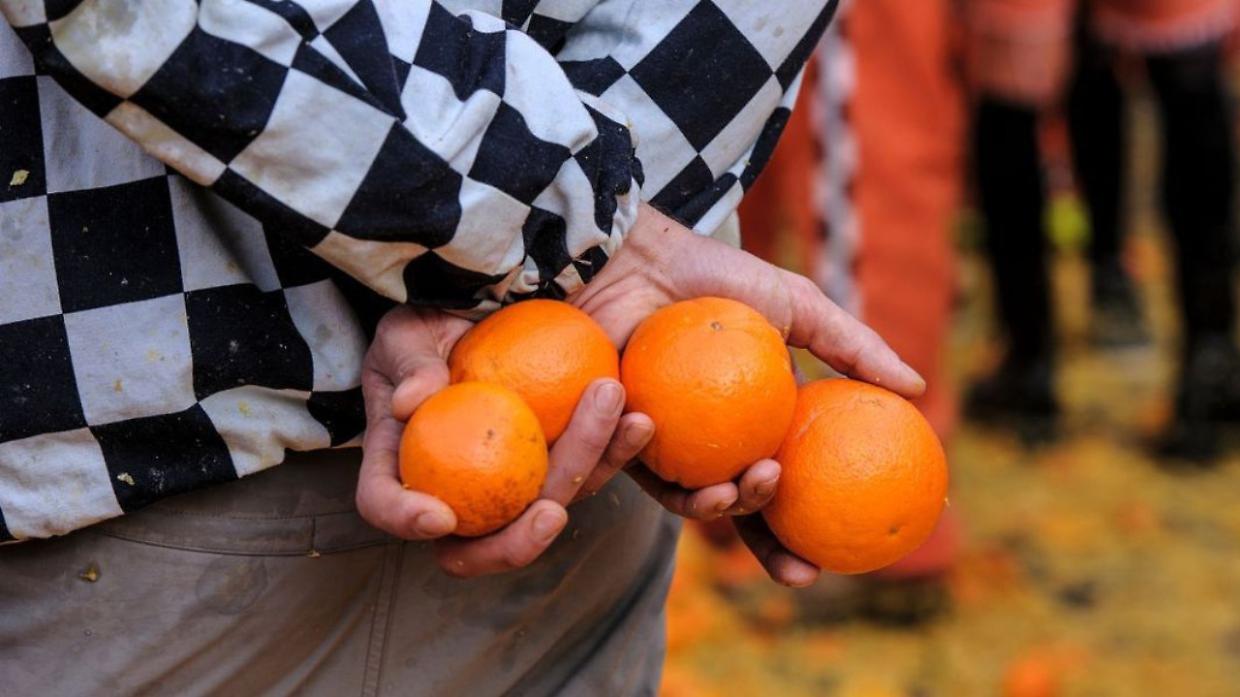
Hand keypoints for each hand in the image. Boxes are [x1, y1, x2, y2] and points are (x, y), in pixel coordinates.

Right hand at [356, 305, 653, 577]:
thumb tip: (409, 404)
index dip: (405, 520)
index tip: (440, 516)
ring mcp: (516, 482)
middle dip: (519, 543)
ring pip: (551, 504)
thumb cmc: (427, 317)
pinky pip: (593, 467)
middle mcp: (460, 490)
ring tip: (610, 428)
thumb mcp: (408, 330)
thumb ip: (409, 362)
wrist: (484, 305)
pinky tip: (640, 420)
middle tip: (550, 512)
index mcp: (405, 463)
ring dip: (585, 473)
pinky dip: (618, 449)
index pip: (386, 504)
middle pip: (480, 543)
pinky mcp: (562, 460)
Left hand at [568, 204, 924, 586]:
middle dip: (769, 552)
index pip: (783, 492)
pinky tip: (653, 431)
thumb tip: (917, 390)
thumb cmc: (715, 278)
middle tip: (799, 567)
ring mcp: (660, 444)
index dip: (802, 535)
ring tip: (741, 487)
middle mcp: (708, 444)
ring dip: (718, 510)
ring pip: (688, 502)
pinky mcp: (609, 433)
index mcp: (753, 426)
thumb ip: (854, 348)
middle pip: (740, 517)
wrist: (639, 259)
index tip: (831, 563)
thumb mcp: (797, 306)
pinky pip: (628, 466)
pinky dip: (643, 456)